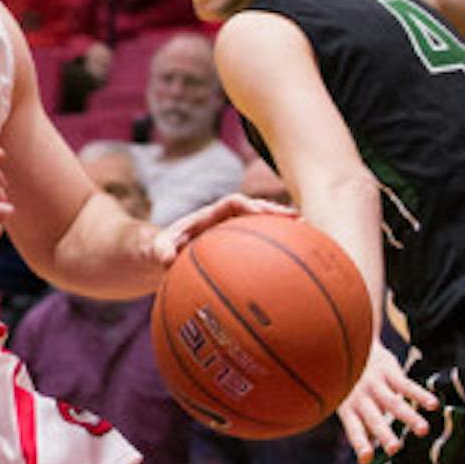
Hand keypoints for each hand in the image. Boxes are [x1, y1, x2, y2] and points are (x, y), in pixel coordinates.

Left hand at [155, 191, 293, 263]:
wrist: (165, 252)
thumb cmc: (161, 249)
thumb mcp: (156, 249)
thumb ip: (160, 250)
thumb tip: (166, 259)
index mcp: (209, 216)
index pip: (232, 203)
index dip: (247, 205)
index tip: (260, 212)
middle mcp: (225, 220)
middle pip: (255, 209)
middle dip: (275, 212)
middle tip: (297, 219)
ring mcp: (234, 232)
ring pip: (263, 225)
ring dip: (283, 228)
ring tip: (308, 233)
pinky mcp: (240, 247)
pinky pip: (262, 243)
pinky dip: (278, 248)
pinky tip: (298, 260)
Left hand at [339, 349, 436, 463]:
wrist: (349, 342)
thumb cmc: (351, 385)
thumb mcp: (350, 405)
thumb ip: (360, 430)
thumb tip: (365, 460)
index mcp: (349, 410)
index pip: (354, 430)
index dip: (360, 443)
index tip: (366, 459)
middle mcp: (360, 398)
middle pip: (373, 418)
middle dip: (384, 433)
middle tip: (396, 449)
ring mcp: (374, 384)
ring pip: (393, 403)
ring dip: (409, 417)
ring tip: (424, 431)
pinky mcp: (388, 371)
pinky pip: (406, 384)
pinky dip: (419, 394)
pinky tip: (433, 405)